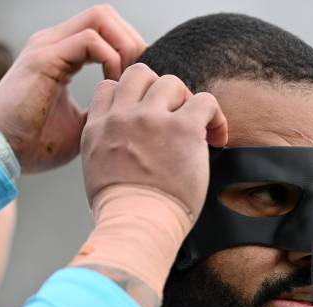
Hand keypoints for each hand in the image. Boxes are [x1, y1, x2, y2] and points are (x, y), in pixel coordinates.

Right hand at [0, 5, 145, 172]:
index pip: (106, 29)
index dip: (130, 48)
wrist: (4, 154)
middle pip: (106, 16)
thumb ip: (105, 106)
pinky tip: (113, 85)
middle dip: (132, 43)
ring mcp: (48, 46)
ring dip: (124, 48)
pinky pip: (90, 40)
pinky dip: (110, 60)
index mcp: (63, 54)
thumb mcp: (85, 123)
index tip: (141, 81)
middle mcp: (55, 43)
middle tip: (139, 78)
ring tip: (126, 81)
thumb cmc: (39, 142)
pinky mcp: (44, 58)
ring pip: (101, 18)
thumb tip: (132, 106)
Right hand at [80, 63, 227, 219]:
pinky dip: (215, 116)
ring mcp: (151, 119)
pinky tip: (216, 138)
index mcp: (98, 128)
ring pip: (172, 82)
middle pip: (141, 75)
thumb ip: (108, 150)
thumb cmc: (122, 213)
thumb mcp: (96, 174)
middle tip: (174, 118)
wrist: (136, 225)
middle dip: (159, 92)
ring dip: (186, 102)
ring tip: (196, 130)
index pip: (110, 88)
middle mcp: (122, 117)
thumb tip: (128, 152)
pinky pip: (206, 101)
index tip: (147, 117)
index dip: (132, 97)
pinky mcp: (182, 128)